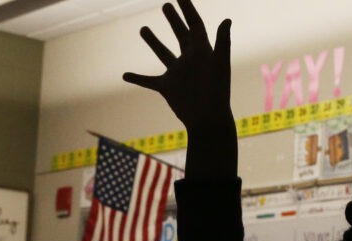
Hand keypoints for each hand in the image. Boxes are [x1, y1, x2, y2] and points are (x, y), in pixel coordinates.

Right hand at [123, 0, 232, 132]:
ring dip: (153, 42)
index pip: (195, 24)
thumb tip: (227, 19)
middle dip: (174, 20)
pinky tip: (124, 75)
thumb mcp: (219, 64)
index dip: (188, 9)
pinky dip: (137, 78)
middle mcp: (190, 60)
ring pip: (163, 53)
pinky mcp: (168, 87)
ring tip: (143, 28)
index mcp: (202, 51)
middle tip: (166, 5)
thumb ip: (223, 42)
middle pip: (181, 35)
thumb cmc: (217, 92)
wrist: (208, 118)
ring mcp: (178, 73)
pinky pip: (149, 81)